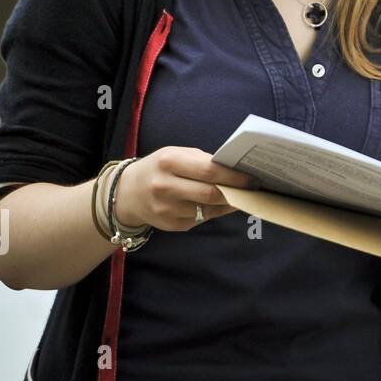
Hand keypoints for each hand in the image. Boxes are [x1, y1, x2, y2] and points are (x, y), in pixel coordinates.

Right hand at [113, 146, 257, 231]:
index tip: (252, 178)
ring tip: (240, 196)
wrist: (128, 192)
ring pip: (209, 209)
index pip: (209, 171)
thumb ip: (203, 161)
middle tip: (252, 189)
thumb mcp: (176, 155)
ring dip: (228, 204)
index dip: (234, 176)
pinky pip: (202, 219)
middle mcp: (165, 187)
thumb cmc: (160, 168)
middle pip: (211, 193)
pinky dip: (215, 212)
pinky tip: (220, 205)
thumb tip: (235, 170)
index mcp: (169, 162)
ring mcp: (167, 209)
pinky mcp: (171, 226)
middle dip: (235, 192)